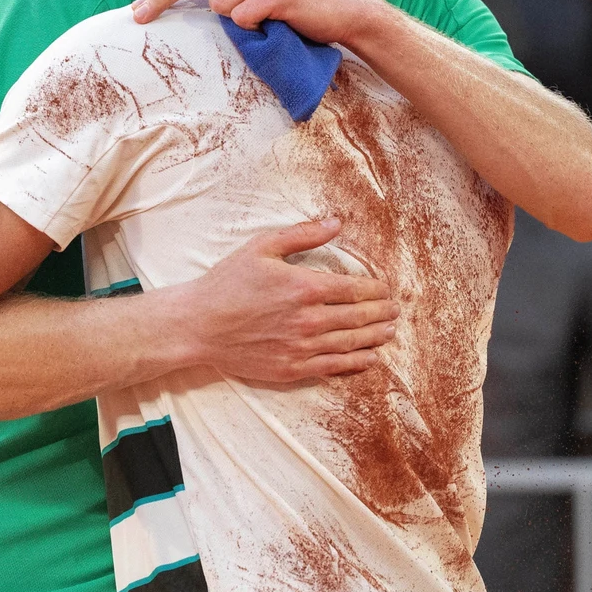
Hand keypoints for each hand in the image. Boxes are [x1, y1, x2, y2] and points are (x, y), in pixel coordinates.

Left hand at [129, 0, 390, 42]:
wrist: (346, 11)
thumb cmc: (300, 5)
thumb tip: (190, 5)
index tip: (138, 13)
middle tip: (140, 18)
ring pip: (220, 7)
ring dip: (236, 22)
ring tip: (264, 23)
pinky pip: (244, 19)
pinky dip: (255, 30)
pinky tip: (277, 25)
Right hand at [173, 218, 397, 380]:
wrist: (197, 325)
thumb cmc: (228, 283)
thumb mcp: (263, 247)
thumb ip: (304, 235)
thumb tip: (337, 222)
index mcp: (305, 287)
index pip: (356, 289)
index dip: (376, 289)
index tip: (385, 289)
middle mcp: (309, 319)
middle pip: (360, 317)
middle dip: (382, 312)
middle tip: (394, 310)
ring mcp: (302, 347)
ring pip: (352, 343)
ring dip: (376, 337)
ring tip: (389, 331)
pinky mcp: (292, 368)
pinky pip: (334, 367)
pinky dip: (357, 363)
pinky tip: (370, 358)